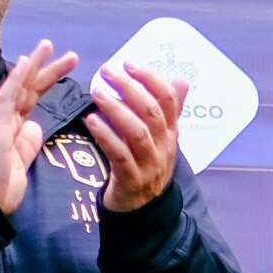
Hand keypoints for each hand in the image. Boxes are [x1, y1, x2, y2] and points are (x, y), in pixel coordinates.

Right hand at [0, 42, 73, 216]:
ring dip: (34, 65)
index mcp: (7, 127)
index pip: (28, 99)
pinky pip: (5, 98)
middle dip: (47, 69)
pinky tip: (26, 63)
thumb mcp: (20, 163)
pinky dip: (16, 79)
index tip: (59, 66)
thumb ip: (27, 143)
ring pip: (17, 86)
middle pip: (26, 88)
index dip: (43, 81)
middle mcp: (0, 119)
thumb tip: (36, 125)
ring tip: (49, 46)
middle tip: (68, 54)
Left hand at [82, 60, 185, 213]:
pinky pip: (119, 155)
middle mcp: (164, 147)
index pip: (168, 100)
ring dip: (116, 109)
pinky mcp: (131, 180)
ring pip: (137, 132)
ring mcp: (149, 165)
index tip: (129, 63)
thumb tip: (181, 80)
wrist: (141, 210)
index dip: (150, 79)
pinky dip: (106, 135)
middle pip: (152, 113)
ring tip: (97, 92)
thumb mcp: (162, 139)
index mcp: (171, 133)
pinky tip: (91, 121)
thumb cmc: (146, 165)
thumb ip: (169, 110)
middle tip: (108, 71)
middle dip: (130, 88)